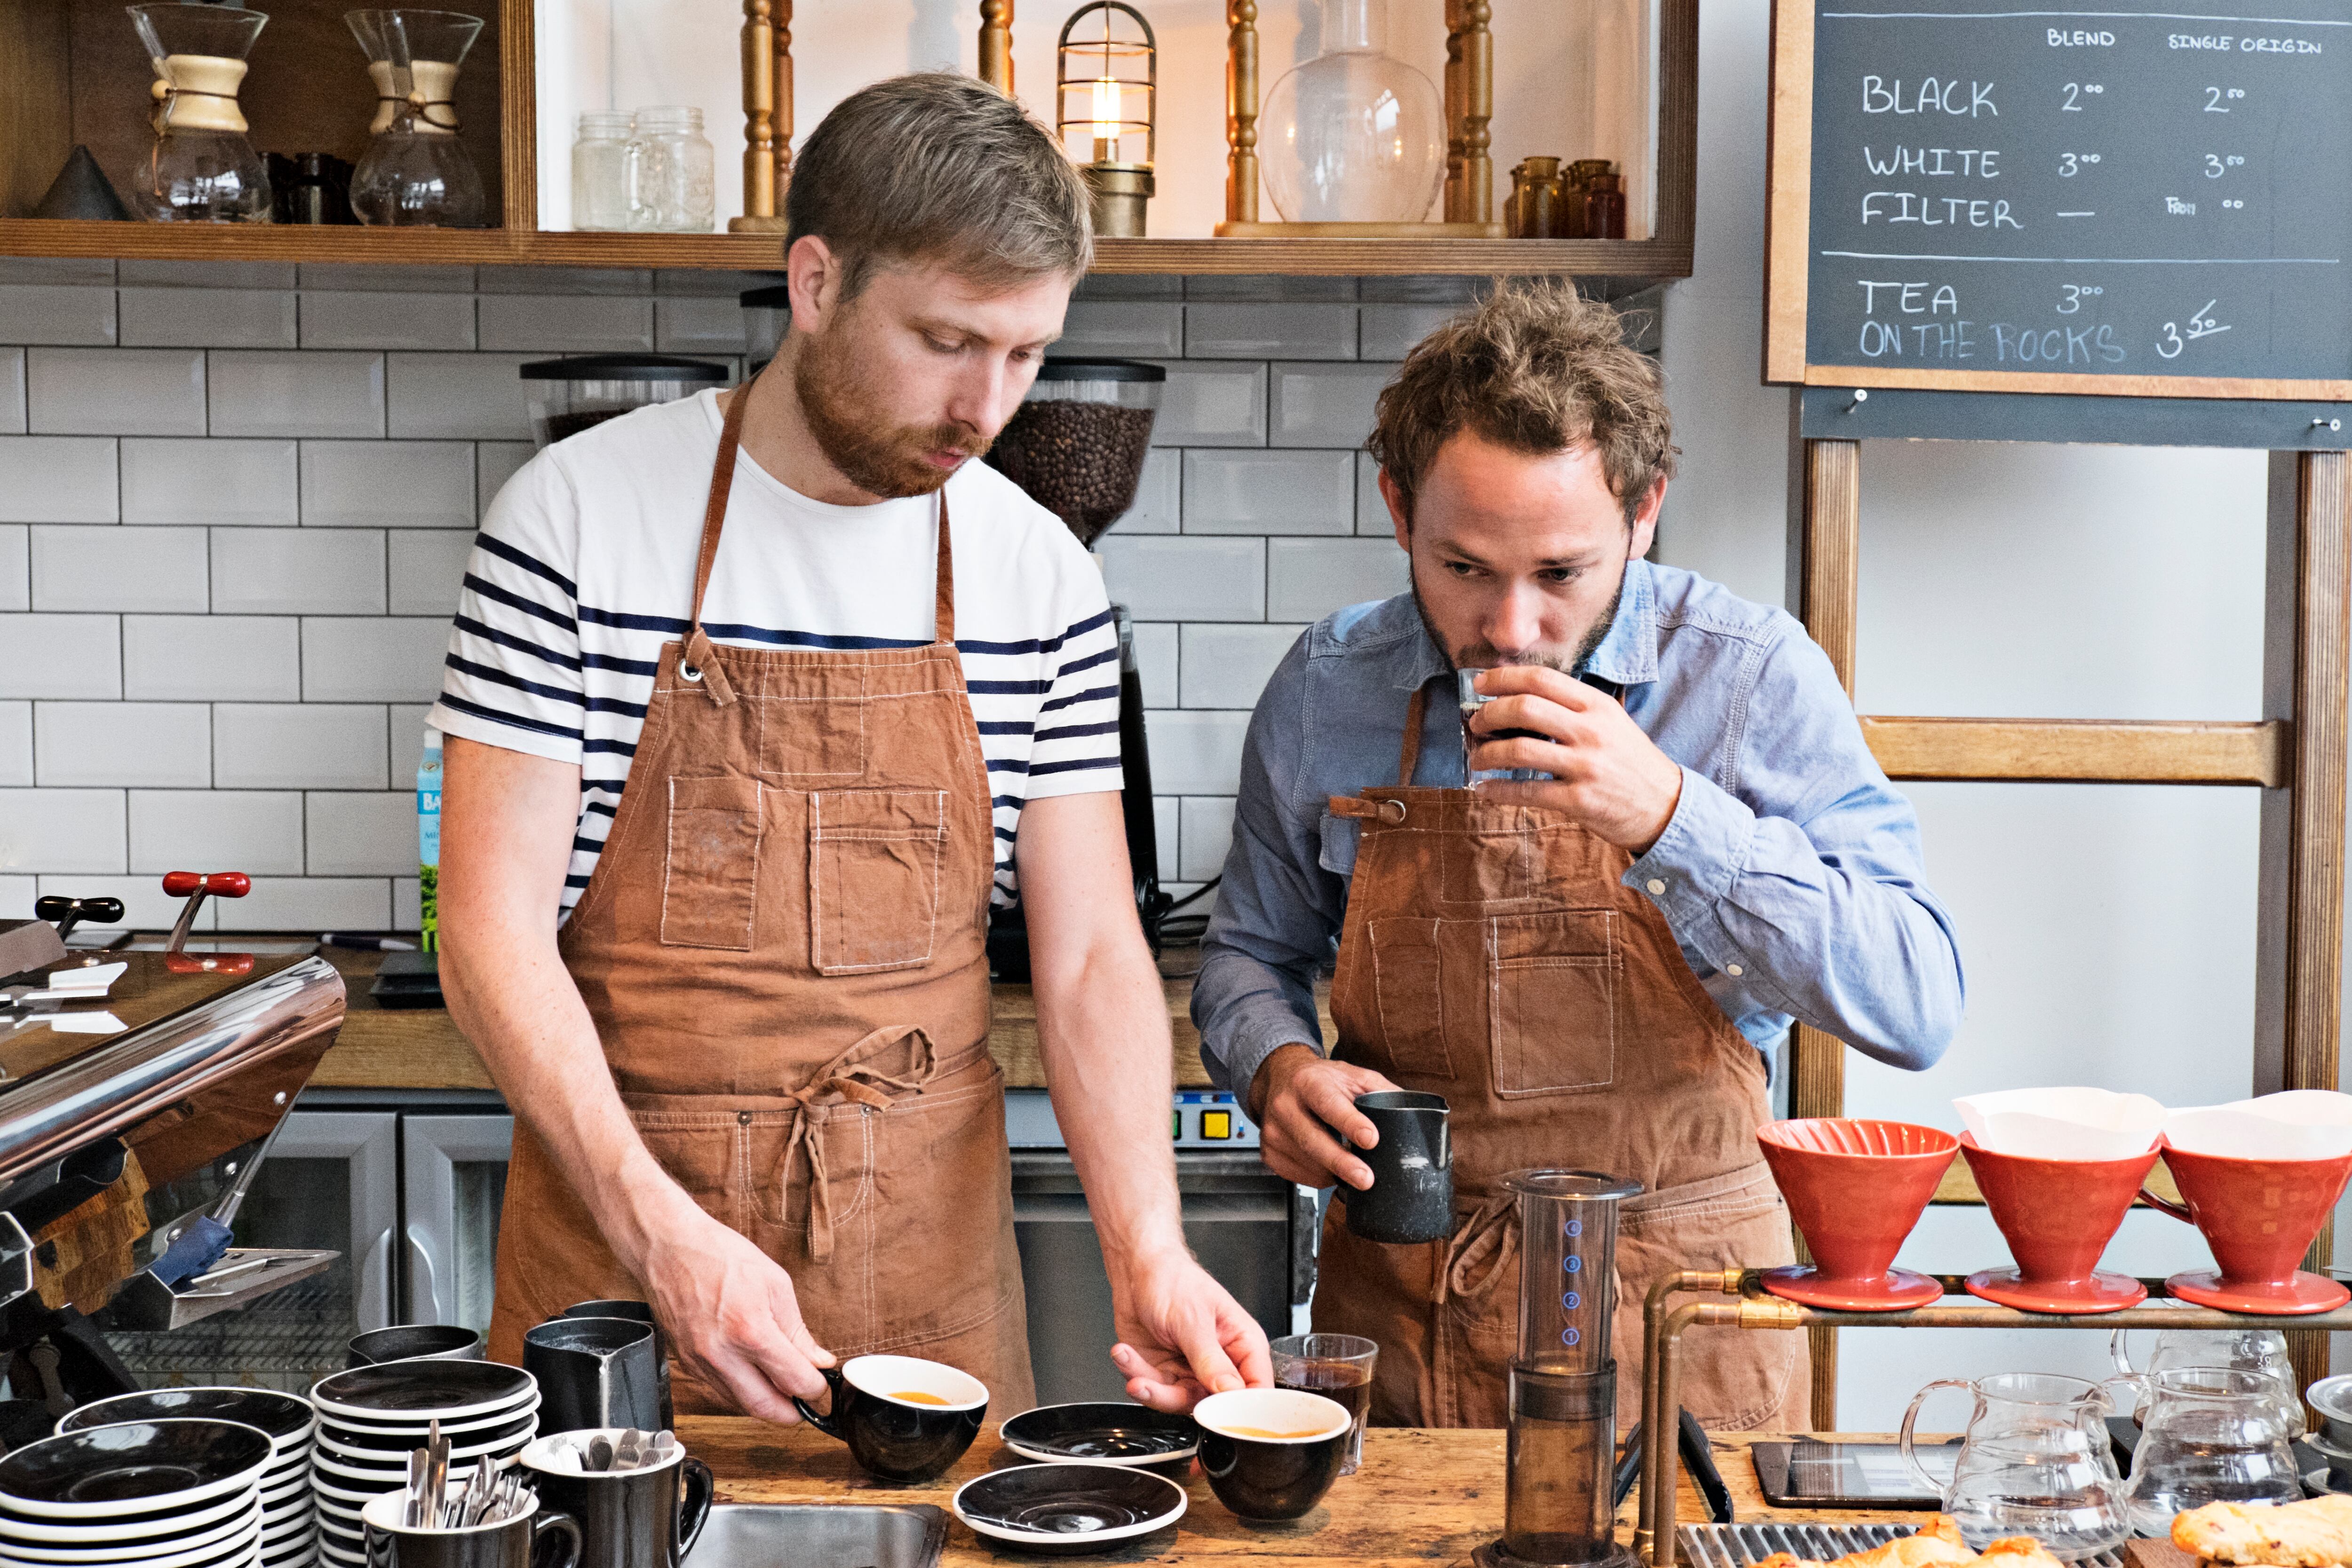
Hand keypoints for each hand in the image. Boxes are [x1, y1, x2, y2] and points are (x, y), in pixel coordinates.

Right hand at [636, 1205, 834, 1424]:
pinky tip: (753, 1380)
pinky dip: (740, 1393)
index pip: (792, 1381)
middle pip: (764, 1407)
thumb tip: (817, 1360)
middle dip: (791, 1413)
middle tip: (805, 1404)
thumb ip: (797, 1330)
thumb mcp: (775, 1283)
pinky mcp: (686, 1364)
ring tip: (781, 1390)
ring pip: (739, 1404)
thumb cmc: (720, 1256)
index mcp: (750, 1330)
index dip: (814, 1388)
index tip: (820, 1384)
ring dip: (765, 1405)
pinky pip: (719, 1392)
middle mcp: (722, 1354)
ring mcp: (700, 1363)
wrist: (670, 1248)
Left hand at [1107, 1246, 1271, 1411]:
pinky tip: (1125, 1354)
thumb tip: (1230, 1392)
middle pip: (1213, 1403)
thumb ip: (1211, 1360)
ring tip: (1133, 1370)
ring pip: (1178, 1402)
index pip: (1256, 1386)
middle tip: (1156, 1387)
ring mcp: (1190, 1370)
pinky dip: (1134, 1374)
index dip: (1242, 1406)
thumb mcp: (1193, 1320)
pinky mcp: (1163, 1373)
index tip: (1217, 1411)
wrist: (1137, 1270)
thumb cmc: (1174, 1281)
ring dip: (1150, 1388)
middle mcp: (1219, 1362)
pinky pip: (1151, 1389)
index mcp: (1242, 1343)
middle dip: (1178, 1397)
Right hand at [1248, 1044, 1397, 1190]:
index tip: (1371, 1139)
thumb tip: (1414, 1114)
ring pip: (1307, 1164)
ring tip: (1354, 1169)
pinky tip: (1330, 1166)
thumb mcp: (1353, 1076)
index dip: (1350, 1122)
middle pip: (1312, 1140)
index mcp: (1309, 1081)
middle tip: (1366, 1179)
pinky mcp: (1269, 1153)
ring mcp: (1273, 1131)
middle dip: (1342, 1163)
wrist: (1280, 1078)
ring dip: (1334, 1173)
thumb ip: (1382, 1092)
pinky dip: (1320, 1177)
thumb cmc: (1322, 1080)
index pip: (1328, 1103)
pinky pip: (1300, 1176)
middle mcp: (1285, 1105)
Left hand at [1468, 666, 1683, 850]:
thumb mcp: (1610, 721)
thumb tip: (1518, 697)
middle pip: (1524, 708)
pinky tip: (1485, 789)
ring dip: (1487, 754)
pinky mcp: (1580, 800)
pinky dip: (1498, 790)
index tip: (1479, 684)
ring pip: (1520, 750)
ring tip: (1477, 758)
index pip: (1541, 679)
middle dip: (1489, 714)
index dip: (1503, 678)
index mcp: (1597, 705)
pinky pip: (1527, 792)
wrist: (1665, 806)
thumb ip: (1572, 708)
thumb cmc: (1630, 761)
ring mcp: (1586, 766)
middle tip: (1475, 723)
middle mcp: (1591, 730)